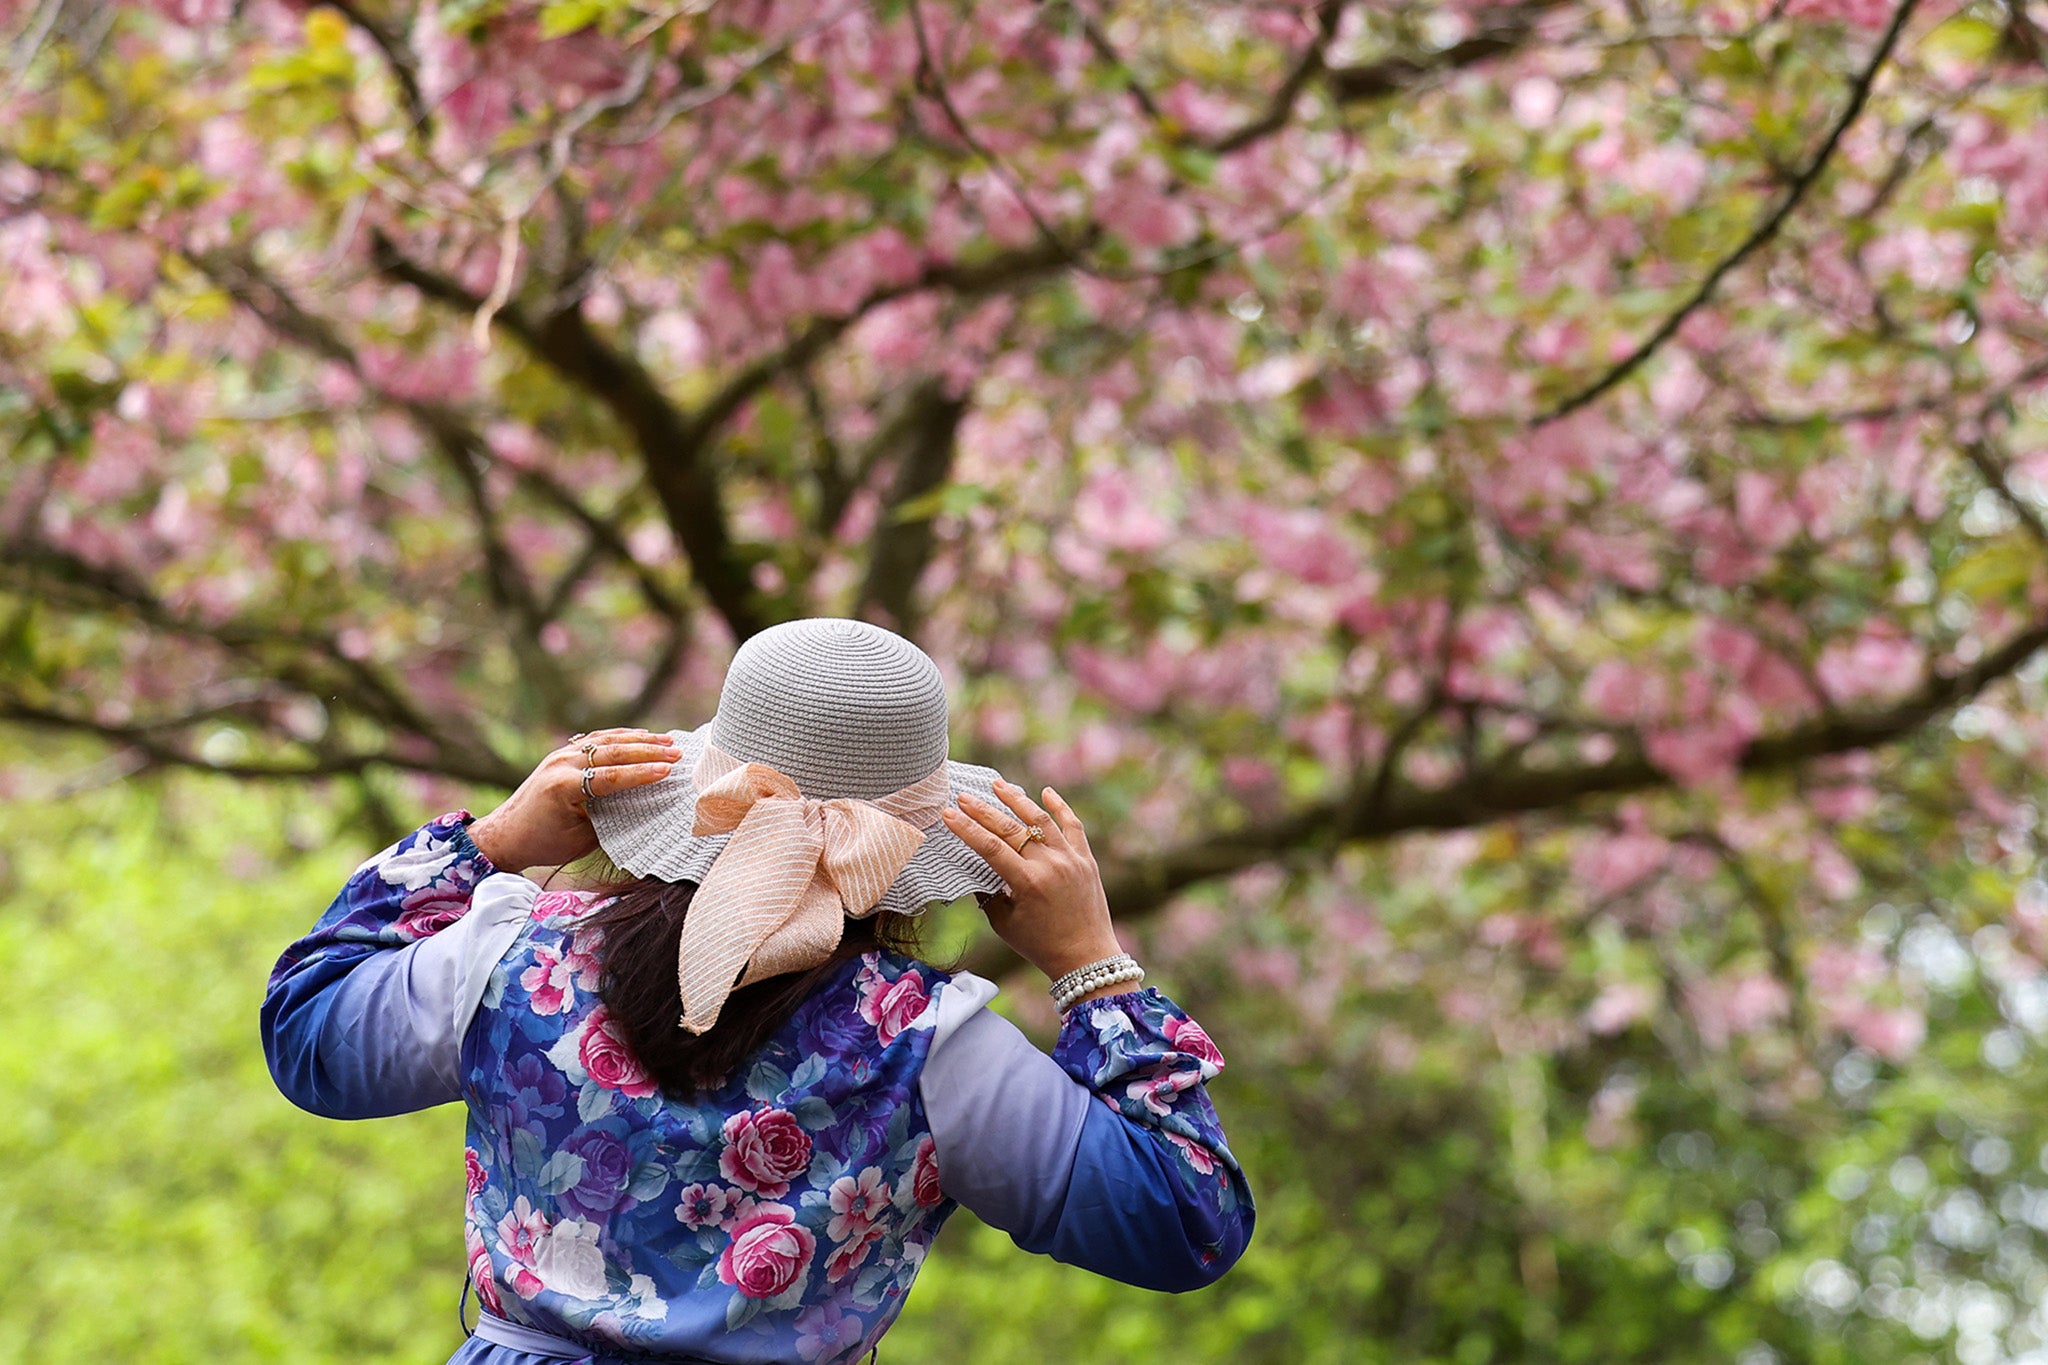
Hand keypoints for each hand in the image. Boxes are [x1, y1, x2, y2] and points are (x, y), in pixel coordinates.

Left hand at [468, 728, 680, 871]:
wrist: (505, 834)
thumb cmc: (544, 844)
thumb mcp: (581, 839)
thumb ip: (611, 820)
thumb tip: (644, 808)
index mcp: (563, 786)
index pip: (611, 776)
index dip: (642, 773)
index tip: (669, 771)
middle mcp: (561, 763)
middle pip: (612, 752)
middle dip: (648, 751)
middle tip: (678, 753)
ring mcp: (560, 754)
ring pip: (606, 740)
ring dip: (639, 739)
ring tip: (668, 741)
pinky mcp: (562, 753)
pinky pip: (596, 740)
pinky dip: (622, 737)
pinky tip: (642, 737)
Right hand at [941, 780, 1123, 985]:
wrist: (1087, 958)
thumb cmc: (1041, 946)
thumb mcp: (1005, 925)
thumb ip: (988, 895)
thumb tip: (974, 870)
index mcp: (1028, 883)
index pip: (990, 847)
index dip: (967, 828)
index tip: (948, 813)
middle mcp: (1051, 866)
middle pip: (1012, 829)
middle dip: (984, 810)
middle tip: (963, 797)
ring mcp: (1071, 859)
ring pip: (1042, 820)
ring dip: (1018, 800)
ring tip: (999, 785)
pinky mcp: (1086, 860)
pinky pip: (1073, 826)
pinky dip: (1060, 807)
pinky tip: (1046, 792)